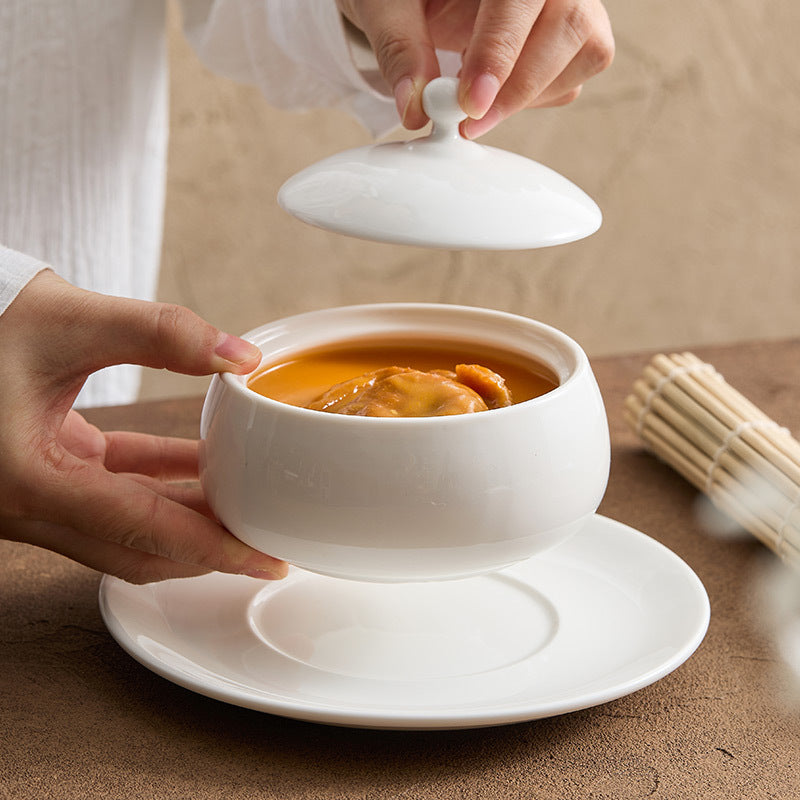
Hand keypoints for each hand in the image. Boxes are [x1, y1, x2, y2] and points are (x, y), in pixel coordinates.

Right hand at [0, 270, 286, 582]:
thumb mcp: (69, 319)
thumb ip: (161, 334)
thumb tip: (241, 356)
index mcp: (29, 479)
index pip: (140, 530)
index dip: (212, 548)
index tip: (265, 561)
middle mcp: (27, 503)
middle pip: (137, 549)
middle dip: (206, 549)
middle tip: (266, 542)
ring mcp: (34, 494)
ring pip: (126, 527)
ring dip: (187, 517)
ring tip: (246, 503)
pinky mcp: (43, 472)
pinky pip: (112, 490)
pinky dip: (160, 483)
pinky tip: (205, 465)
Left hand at [337, 0, 613, 136]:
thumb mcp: (389, 4)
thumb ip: (400, 47)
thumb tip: (415, 106)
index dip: (500, 51)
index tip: (472, 101)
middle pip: (568, 26)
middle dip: (517, 87)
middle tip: (468, 121)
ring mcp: (576, 5)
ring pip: (582, 57)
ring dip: (524, 97)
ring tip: (472, 94)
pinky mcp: (578, 39)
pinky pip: (569, 83)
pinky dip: (530, 101)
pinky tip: (493, 90)